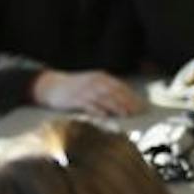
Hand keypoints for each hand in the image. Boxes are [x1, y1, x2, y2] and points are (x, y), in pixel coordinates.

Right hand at [30, 69, 145, 116]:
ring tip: (126, 114)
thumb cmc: (74, 88)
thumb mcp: (92, 85)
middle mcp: (94, 81)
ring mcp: (84, 89)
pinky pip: (88, 104)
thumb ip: (106, 92)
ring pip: (104, 98)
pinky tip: (105, 116)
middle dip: (128, 102)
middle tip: (138, 112)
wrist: (50, 85)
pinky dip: (98, 110)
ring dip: (116, 106)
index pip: (121, 87)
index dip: (132, 97)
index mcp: (101, 77)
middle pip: (115, 92)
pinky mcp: (75, 98)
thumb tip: (124, 104)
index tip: (143, 106)